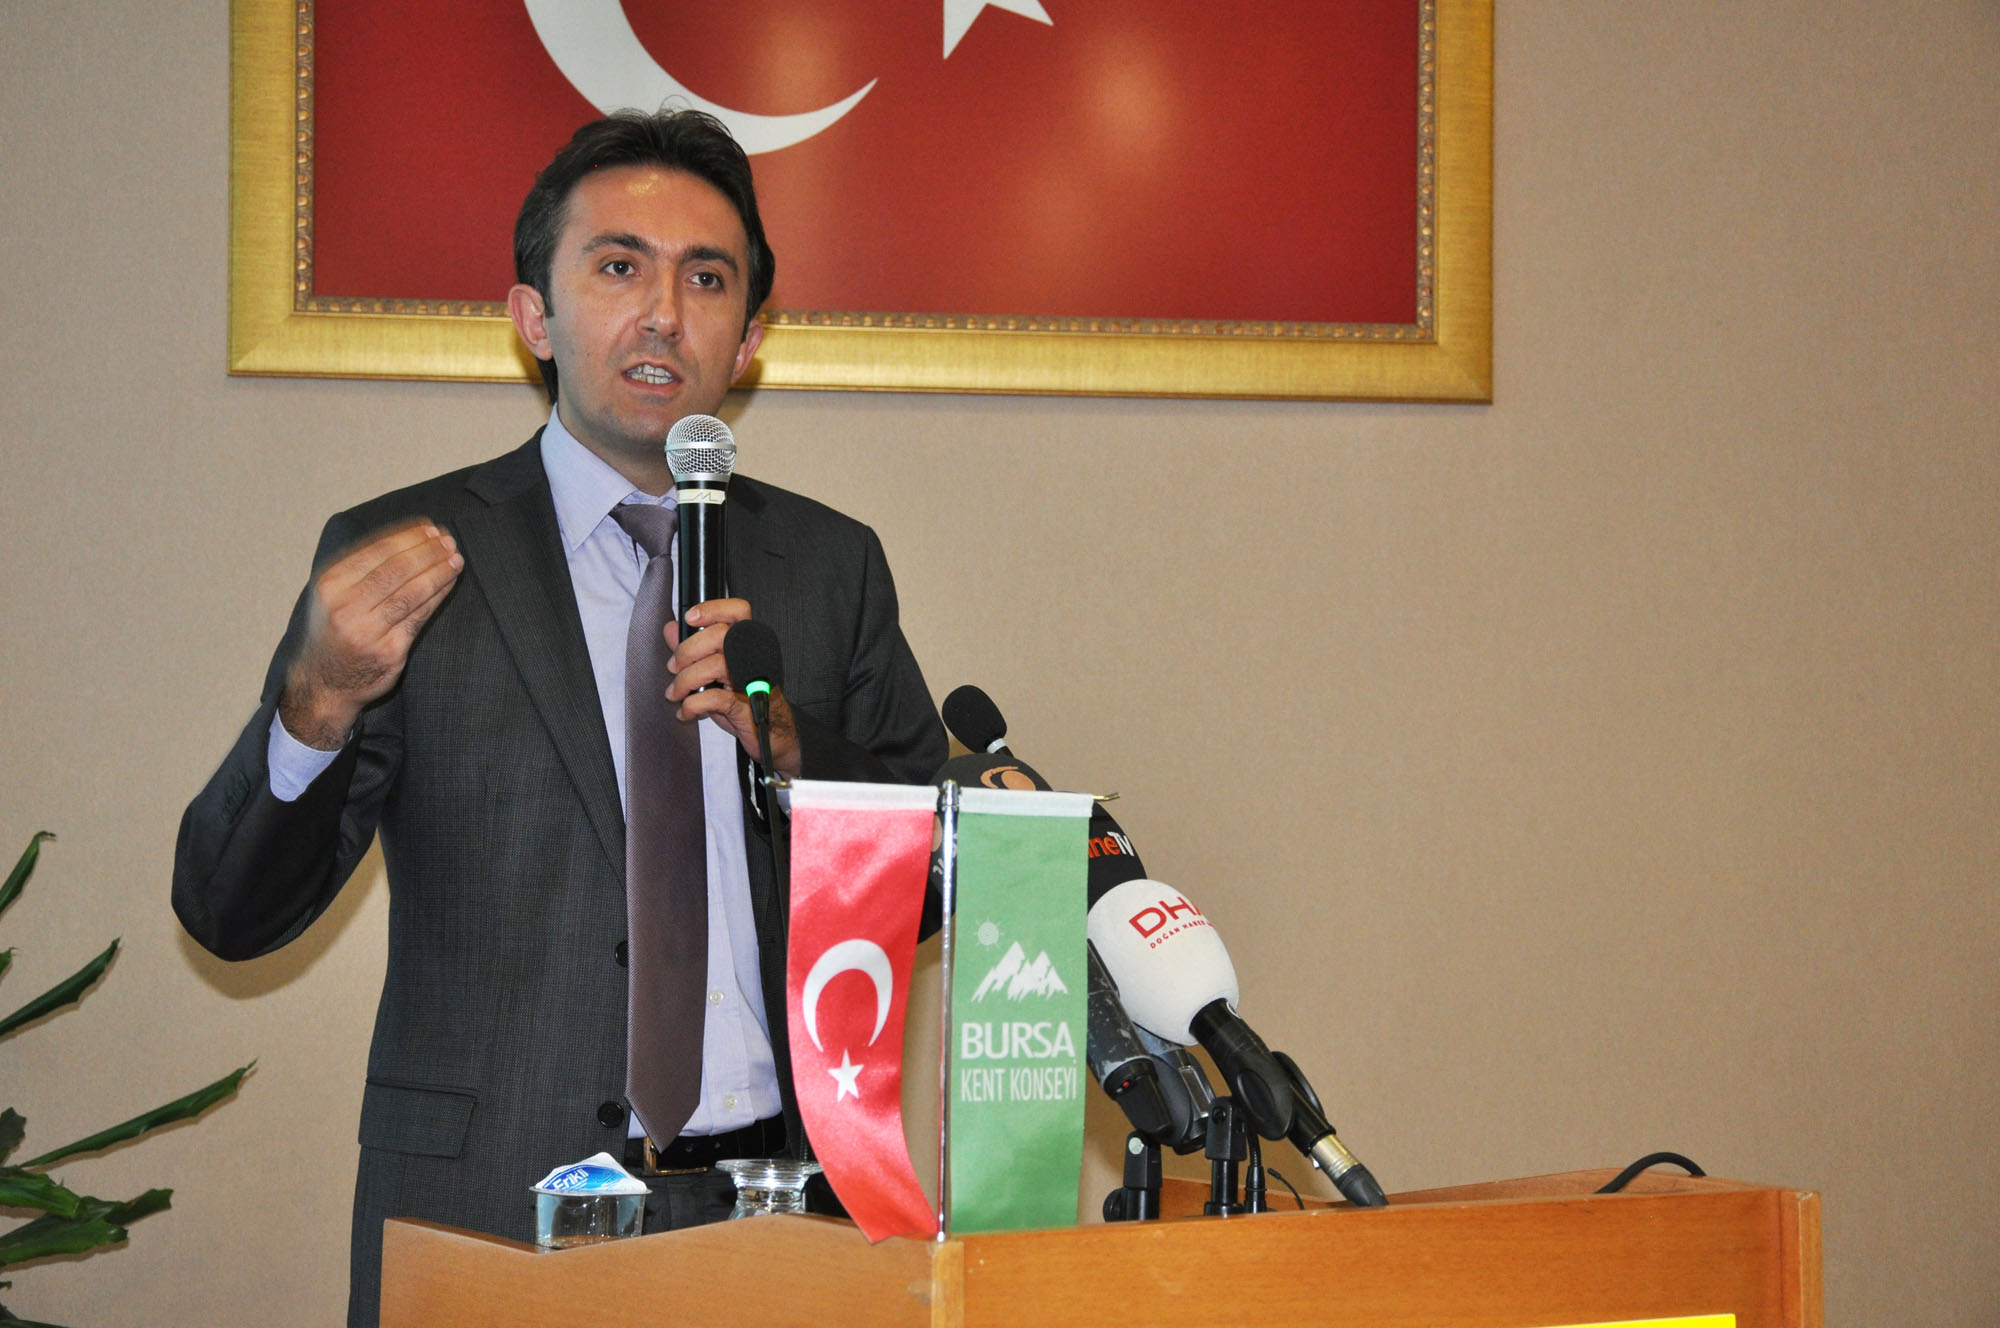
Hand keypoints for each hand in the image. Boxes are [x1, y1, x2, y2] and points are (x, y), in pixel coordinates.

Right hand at [279, 519, 462, 748]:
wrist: (323, 683)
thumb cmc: (334, 631)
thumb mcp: (333, 595)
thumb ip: (362, 569)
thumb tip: (411, 537)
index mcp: (330, 585)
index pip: (376, 551)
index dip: (408, 537)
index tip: (429, 528)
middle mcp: (345, 607)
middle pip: (396, 569)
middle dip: (427, 551)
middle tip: (448, 540)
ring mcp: (367, 631)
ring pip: (411, 592)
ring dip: (438, 571)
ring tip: (455, 558)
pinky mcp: (389, 651)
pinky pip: (420, 616)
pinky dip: (438, 595)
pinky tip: (449, 582)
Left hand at [665, 599, 800, 775]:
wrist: (772, 734)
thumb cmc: (746, 700)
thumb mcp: (714, 672)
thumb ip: (692, 648)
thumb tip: (671, 628)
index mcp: (749, 643)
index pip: (738, 611)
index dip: (713, 608)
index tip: (690, 618)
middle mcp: (753, 657)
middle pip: (719, 635)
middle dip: (687, 650)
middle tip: (674, 667)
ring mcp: (752, 680)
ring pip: (715, 665)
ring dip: (685, 680)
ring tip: (676, 693)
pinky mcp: (746, 705)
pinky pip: (713, 698)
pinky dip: (692, 705)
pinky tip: (686, 712)